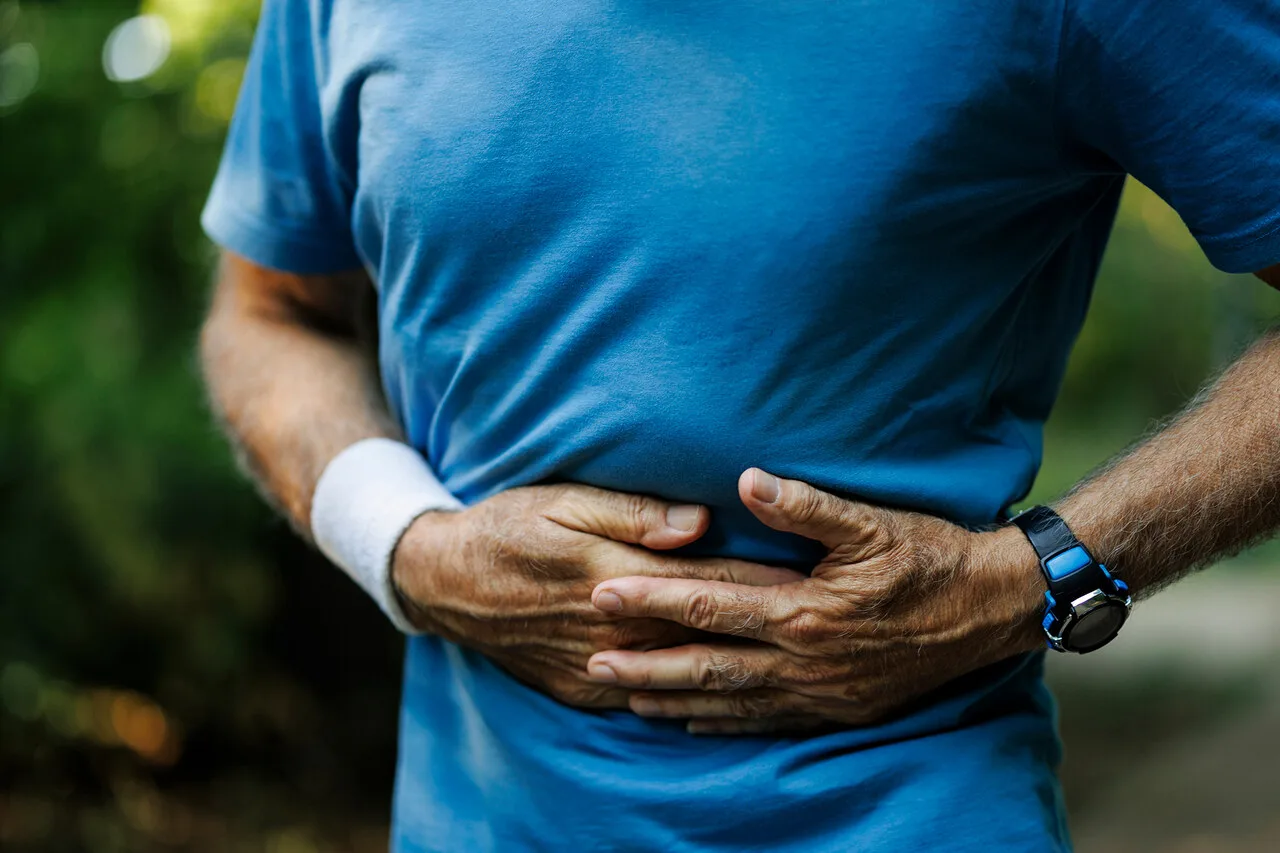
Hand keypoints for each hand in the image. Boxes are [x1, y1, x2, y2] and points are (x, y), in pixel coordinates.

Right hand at [392, 483, 804, 710]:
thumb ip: (637, 513)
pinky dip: (682, 699)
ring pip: (678, 672)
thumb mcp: (566, 500)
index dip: (760, 582)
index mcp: (614, 572)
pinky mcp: (579, 691)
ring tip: (785, 666)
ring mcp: (595, 666)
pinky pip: (642, 699)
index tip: (810, 582)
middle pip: (700, 630)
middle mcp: (611, 626)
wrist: (445, 582)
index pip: (705, 580)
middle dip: (759, 629)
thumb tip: (702, 522)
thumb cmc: (511, 526)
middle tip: (819, 628)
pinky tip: (718, 699)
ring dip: (730, 668)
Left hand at [585, 469, 1044, 732]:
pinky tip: (696, 723)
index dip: (652, 598)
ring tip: (626, 697)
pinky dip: (727, 724)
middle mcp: (805, 660)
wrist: (992, 609)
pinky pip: (770, 723)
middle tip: (591, 660)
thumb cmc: (929, 556)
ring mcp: (821, 691)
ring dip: (675, 698)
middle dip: (645, 663)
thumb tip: (746, 480)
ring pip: (732, 702)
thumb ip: (805, 504)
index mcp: (804, 610)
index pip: (710, 605)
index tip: (601, 593)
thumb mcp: (872, 522)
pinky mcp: (839, 708)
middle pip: (707, 665)